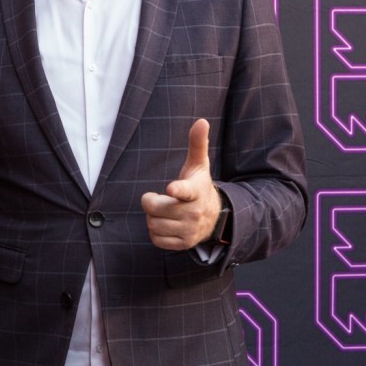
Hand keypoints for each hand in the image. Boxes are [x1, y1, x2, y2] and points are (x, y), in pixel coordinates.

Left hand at [140, 119, 221, 249]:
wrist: (214, 216)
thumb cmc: (199, 186)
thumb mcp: (199, 165)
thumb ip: (197, 143)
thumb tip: (201, 121)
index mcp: (195, 191)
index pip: (185, 191)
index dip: (177, 190)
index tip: (171, 188)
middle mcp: (194, 213)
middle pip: (156, 208)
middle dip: (150, 202)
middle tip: (158, 198)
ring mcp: (190, 230)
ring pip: (153, 225)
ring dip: (153, 218)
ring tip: (164, 212)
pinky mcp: (184, 244)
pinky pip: (156, 240)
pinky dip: (156, 233)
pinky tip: (165, 224)